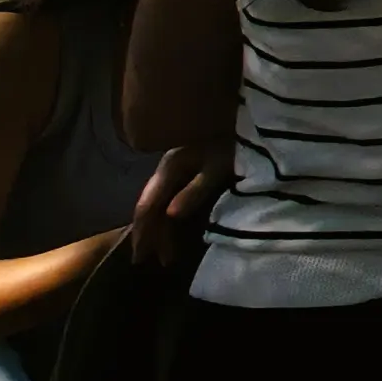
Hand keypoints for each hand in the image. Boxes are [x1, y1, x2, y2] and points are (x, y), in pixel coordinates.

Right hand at [126, 148, 228, 270]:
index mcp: (169, 168)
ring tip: (166, 256)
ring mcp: (174, 170)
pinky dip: (170, 218)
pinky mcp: (186, 170)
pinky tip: (172, 230)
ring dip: (162, 230)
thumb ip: (194, 190)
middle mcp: (166, 170)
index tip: (139, 257)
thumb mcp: (217, 166)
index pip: (148, 205)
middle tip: (149, 262)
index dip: (142, 232)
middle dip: (150, 235)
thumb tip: (169, 216)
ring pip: (160, 205)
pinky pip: (170, 199)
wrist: (242, 118)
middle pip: (151, 207)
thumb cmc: (231, 140)